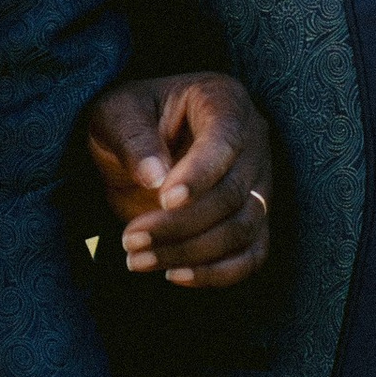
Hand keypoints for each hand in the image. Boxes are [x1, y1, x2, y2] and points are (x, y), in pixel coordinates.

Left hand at [86, 72, 272, 288]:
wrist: (136, 148)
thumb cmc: (127, 120)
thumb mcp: (115, 114)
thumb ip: (133, 138)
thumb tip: (156, 177)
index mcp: (224, 100)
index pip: (226, 141)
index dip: (200, 174)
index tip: (163, 200)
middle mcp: (254, 141)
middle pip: (233, 194)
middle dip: (180, 224)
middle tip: (129, 239)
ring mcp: (260, 183)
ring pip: (243, 229)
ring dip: (191, 253)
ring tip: (137, 260)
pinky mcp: (254, 219)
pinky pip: (252, 255)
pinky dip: (217, 273)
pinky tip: (173, 275)